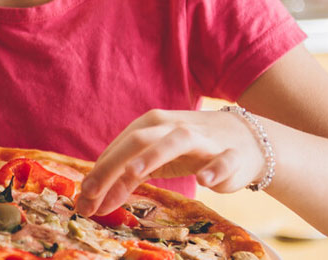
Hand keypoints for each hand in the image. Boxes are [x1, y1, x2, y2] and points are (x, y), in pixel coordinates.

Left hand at [75, 109, 266, 216]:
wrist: (244, 139)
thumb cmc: (188, 151)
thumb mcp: (154, 162)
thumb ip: (126, 179)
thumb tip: (93, 203)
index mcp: (150, 125)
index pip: (118, 148)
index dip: (98, 173)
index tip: (82, 199)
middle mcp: (172, 127)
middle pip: (137, 141)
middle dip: (112, 167)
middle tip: (92, 193)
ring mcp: (202, 140)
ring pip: (175, 141)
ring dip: (154, 155)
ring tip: (134, 172)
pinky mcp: (231, 155)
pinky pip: (223, 161)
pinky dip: (214, 169)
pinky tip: (203, 180)